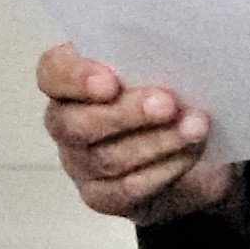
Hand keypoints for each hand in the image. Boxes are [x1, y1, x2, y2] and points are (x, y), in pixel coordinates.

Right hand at [38, 44, 240, 225]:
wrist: (193, 153)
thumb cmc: (168, 94)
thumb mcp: (161, 66)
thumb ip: (152, 57)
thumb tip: (173, 52)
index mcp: (69, 78)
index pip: (53, 73)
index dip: (76, 78)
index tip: (111, 82)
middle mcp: (64, 121)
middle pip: (77, 123)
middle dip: (127, 113)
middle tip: (167, 104)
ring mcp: (79, 163)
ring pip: (107, 158)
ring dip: (157, 141)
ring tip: (196, 127)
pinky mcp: (101, 196)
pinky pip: (126, 189)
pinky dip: (163, 170)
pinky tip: (190, 154)